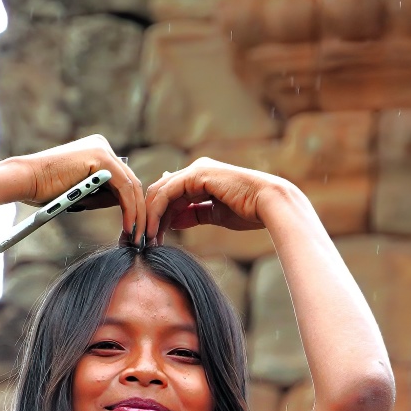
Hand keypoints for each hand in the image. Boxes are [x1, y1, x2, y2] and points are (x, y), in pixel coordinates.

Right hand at [5, 135, 145, 233]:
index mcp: (97, 152)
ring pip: (131, 186)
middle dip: (140, 212)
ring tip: (137, 236)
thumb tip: (126, 207)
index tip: (136, 230)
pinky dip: (129, 209)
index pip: (124, 182)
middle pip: (131, 183)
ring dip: (137, 214)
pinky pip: (124, 187)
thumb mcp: (83, 193)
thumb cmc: (47, 190)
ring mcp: (103, 150)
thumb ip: (104, 195)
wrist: (25, 180)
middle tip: (143, 236)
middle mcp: (102, 146)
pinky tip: (130, 226)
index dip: (133, 207)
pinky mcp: (101, 158)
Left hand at [135, 157, 299, 242]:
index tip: (152, 237)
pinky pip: (167, 193)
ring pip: (160, 192)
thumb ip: (194, 214)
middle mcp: (196, 171)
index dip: (159, 216)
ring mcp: (195, 170)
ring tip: (145, 238)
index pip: (171, 195)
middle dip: (149, 216)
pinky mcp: (195, 175)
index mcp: (202, 178)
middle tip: (141, 239)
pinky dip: (156, 211)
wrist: (269, 204)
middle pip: (162, 192)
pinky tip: (152, 229)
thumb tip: (173, 221)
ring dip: (150, 216)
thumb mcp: (215, 215)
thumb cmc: (251, 211)